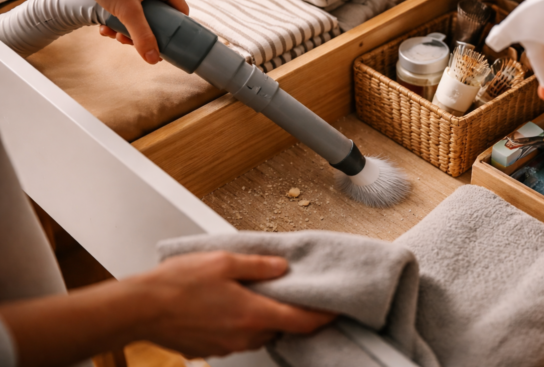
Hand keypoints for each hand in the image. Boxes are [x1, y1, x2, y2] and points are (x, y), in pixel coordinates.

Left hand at [64, 0, 187, 64]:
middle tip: (131, 41)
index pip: (180, 11)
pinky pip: (125, 8)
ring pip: (140, 14)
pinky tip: (104, 26)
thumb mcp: (128, 10)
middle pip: (158, 16)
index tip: (165, 45)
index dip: (175, 30)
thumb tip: (154, 59)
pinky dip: (117, 19)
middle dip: (144, 32)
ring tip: (114, 34)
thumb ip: (142, 36)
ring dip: (127, 28)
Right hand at [132, 251, 335, 356]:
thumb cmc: (177, 284)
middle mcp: (244, 335)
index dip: (322, 316)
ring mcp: (227, 347)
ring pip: (259, 333)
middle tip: (287, 291)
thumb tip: (282, 268)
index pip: (301, 321)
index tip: (335, 309)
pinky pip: (237, 338)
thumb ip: (259, 265)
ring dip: (263, 317)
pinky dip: (241, 324)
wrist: (140, 308)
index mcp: (252, 313)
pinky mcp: (211, 350)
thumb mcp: (224, 261)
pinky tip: (228, 306)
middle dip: (289, 313)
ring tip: (252, 293)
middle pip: (281, 327)